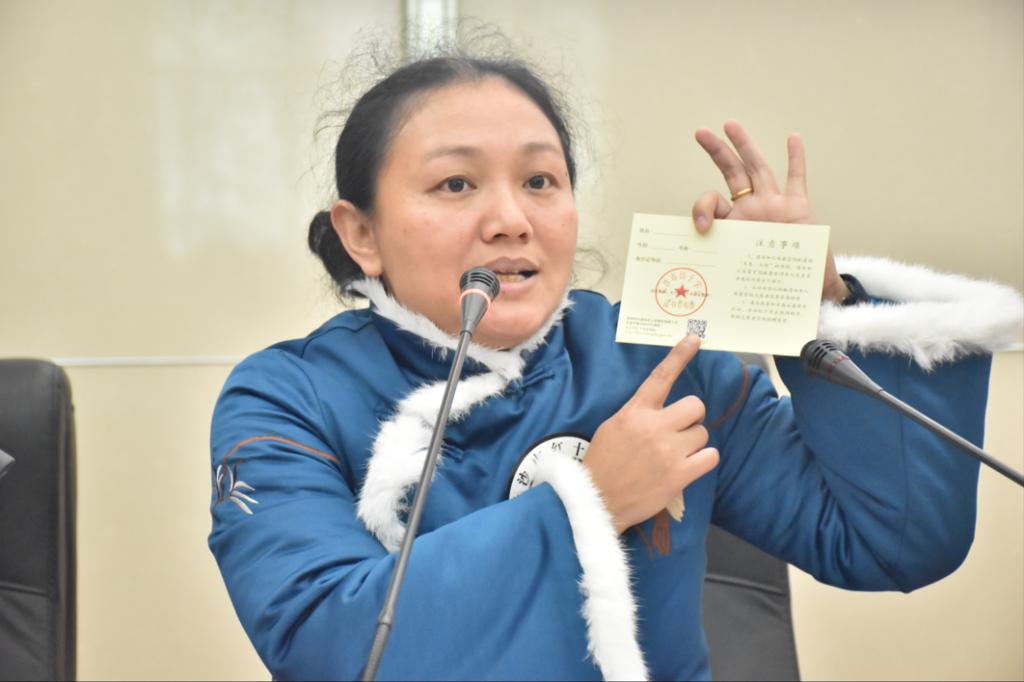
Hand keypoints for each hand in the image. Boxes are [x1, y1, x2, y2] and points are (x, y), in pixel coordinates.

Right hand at [583, 335, 719, 533]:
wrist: (597, 500)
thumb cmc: (603, 464)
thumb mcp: (612, 428)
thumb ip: (637, 414)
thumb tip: (659, 409)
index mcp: (635, 412)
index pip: (660, 377)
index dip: (679, 356)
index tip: (694, 340)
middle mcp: (655, 427)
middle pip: (696, 406)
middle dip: (690, 418)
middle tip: (678, 431)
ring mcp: (669, 451)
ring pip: (702, 433)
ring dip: (693, 443)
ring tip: (675, 455)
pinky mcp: (680, 475)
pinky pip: (710, 456)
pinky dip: (703, 460)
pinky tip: (688, 466)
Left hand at [691, 120, 847, 303]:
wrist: (809, 289)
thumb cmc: (778, 289)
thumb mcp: (754, 287)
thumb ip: (743, 293)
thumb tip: (729, 315)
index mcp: (737, 229)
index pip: (713, 207)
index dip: (702, 208)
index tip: (702, 224)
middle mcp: (752, 213)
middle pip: (731, 175)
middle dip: (717, 153)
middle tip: (702, 132)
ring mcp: (774, 206)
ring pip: (757, 168)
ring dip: (745, 145)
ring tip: (731, 124)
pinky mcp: (799, 207)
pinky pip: (797, 178)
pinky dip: (796, 159)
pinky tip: (792, 139)